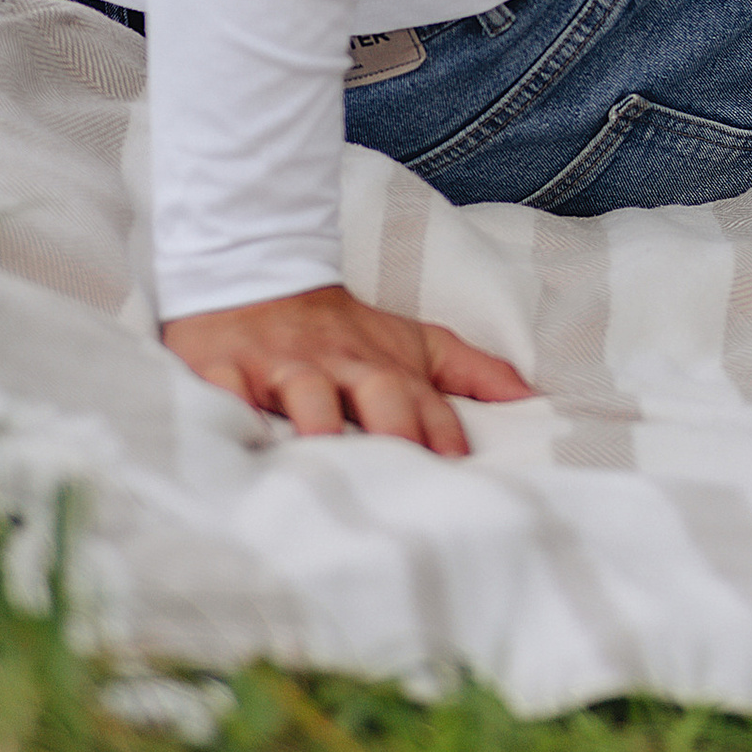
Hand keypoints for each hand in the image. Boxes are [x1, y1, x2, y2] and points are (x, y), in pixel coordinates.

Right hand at [162, 283, 534, 455]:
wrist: (258, 272)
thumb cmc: (344, 329)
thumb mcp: (413, 342)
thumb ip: (472, 372)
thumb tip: (531, 400)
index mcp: (386, 366)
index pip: (427, 405)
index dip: (447, 439)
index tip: (465, 479)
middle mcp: (340, 366)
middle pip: (377, 392)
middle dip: (396, 430)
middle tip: (407, 473)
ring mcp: (280, 368)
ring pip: (303, 395)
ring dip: (315, 426)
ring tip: (324, 458)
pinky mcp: (222, 369)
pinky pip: (220, 396)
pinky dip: (224, 417)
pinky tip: (232, 446)